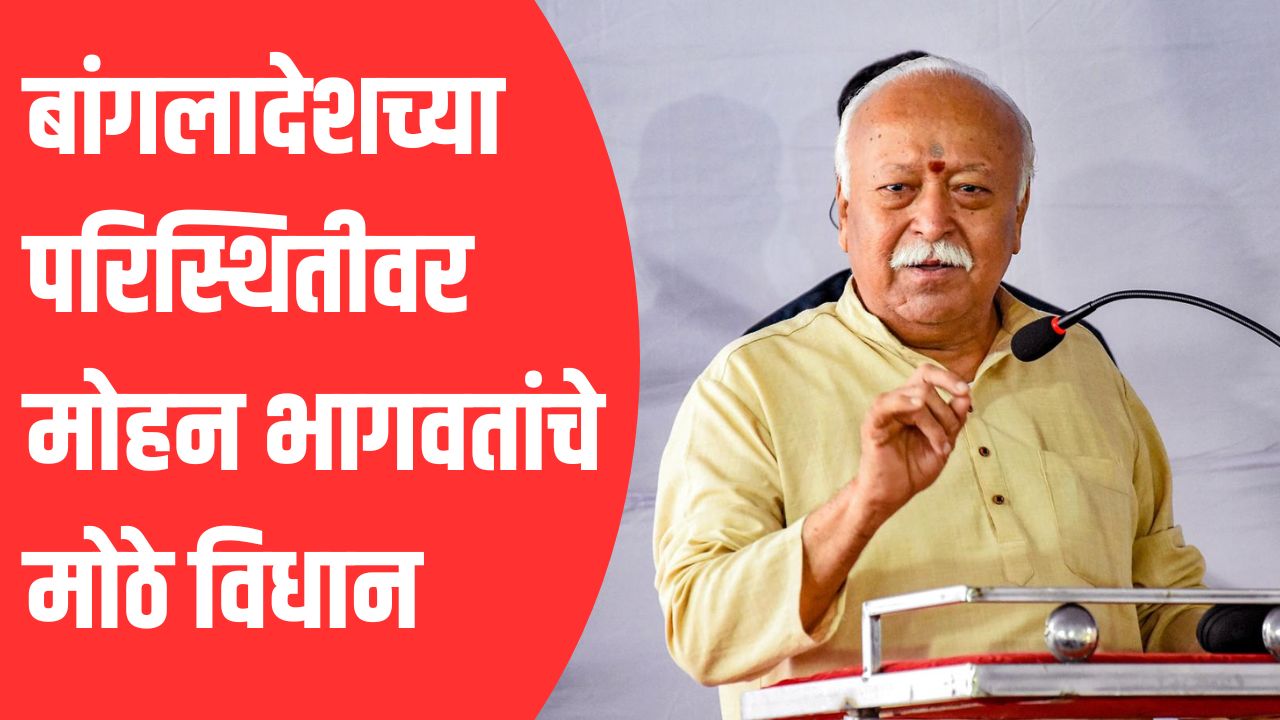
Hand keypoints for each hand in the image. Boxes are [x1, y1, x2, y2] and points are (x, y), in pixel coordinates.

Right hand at [853, 363, 971, 522]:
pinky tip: (917, 408)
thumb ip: (954, 420)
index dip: (947, 377)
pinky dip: (903, 401)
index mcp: (912, 404)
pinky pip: (885, 404)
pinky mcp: (872, 424)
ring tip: (939, 447)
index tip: (964, 391)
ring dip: (934, 423)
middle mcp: (897, 403)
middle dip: (946, 411)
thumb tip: (966, 394)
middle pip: (925, 384)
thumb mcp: (943, 443)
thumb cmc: (914, 469)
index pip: (928, 375)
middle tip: (949, 438)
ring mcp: (884, 412)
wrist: (892, 495)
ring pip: (916, 397)